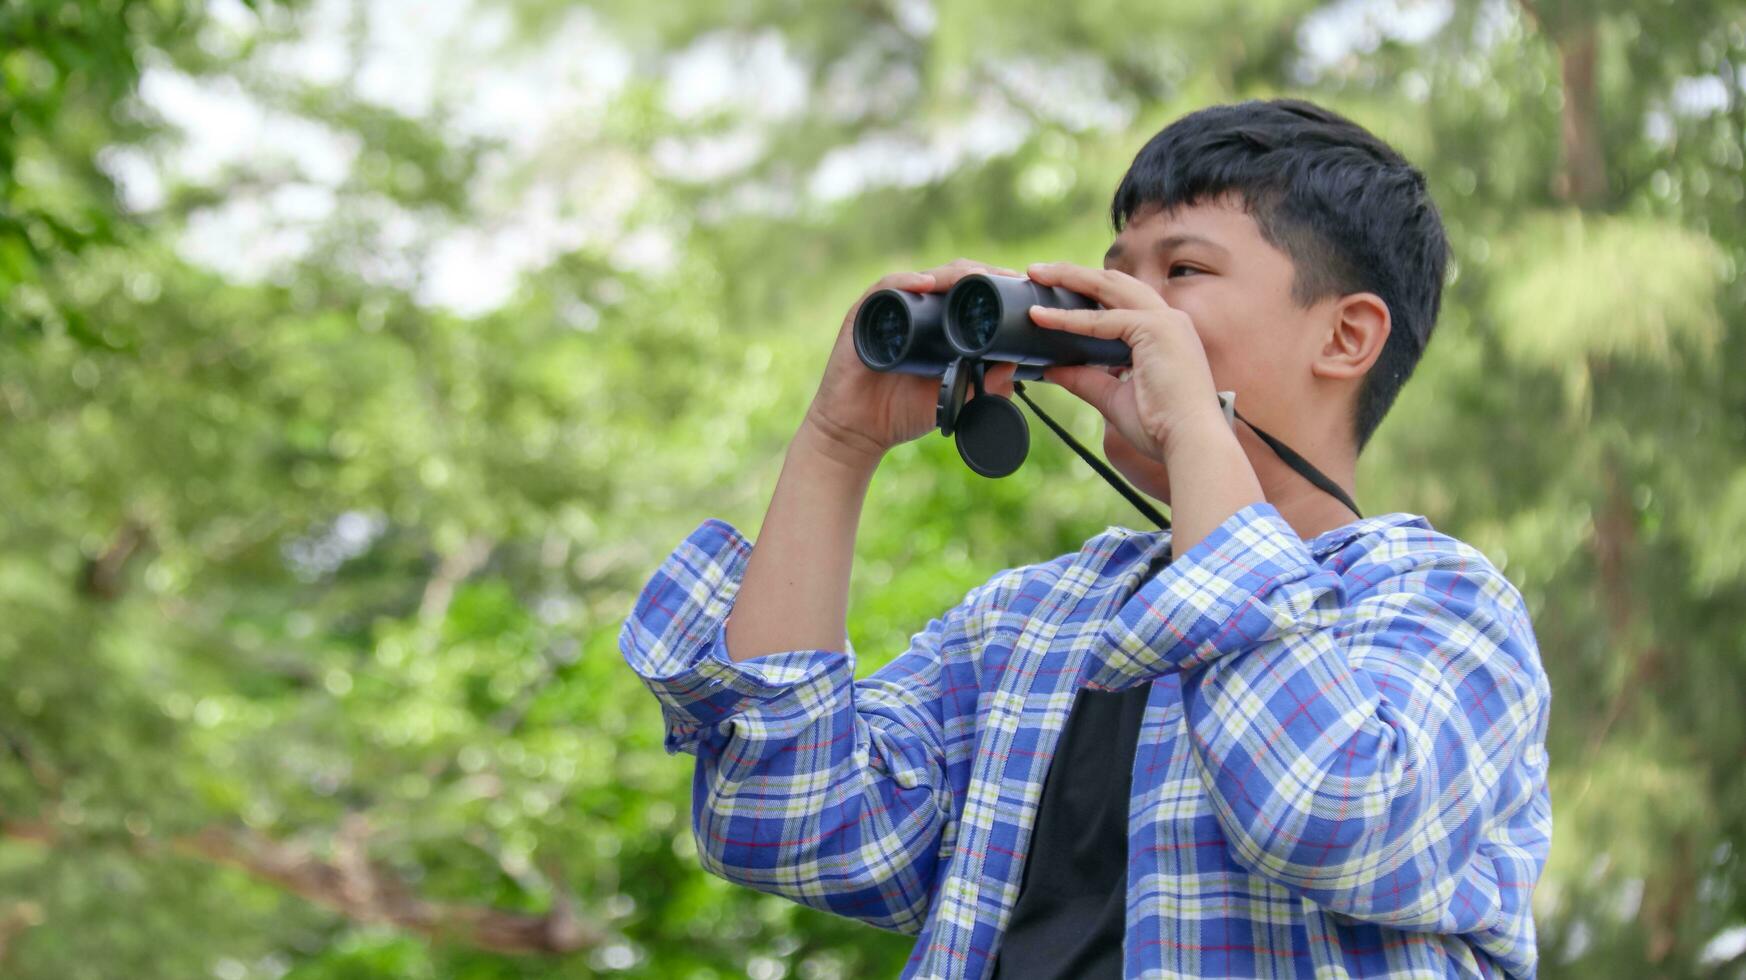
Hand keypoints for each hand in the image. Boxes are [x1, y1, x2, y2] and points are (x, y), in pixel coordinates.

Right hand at [804, 259, 1019, 467]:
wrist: (859, 432)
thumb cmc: (902, 412)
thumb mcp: (953, 400)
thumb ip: (984, 386)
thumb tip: (1015, 365)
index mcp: (937, 325)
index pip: (968, 292)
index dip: (994, 284)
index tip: (1020, 285)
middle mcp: (915, 311)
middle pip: (950, 277)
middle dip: (981, 273)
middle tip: (1007, 278)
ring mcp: (889, 311)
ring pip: (924, 278)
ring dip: (951, 274)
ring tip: (976, 278)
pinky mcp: (862, 316)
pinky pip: (884, 289)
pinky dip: (905, 282)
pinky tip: (925, 284)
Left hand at [1026, 261, 1227, 461]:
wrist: (1190, 444)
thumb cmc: (1161, 427)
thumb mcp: (1114, 398)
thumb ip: (1086, 380)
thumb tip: (1052, 371)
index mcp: (1164, 333)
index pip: (1121, 300)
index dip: (1087, 292)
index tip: (1054, 293)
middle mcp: (1169, 319)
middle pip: (1114, 283)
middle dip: (1074, 273)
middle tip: (1037, 271)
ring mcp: (1166, 321)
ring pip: (1109, 286)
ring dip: (1069, 277)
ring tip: (1036, 275)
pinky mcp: (1157, 330)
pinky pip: (1103, 320)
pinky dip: (1069, 318)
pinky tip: (1041, 317)